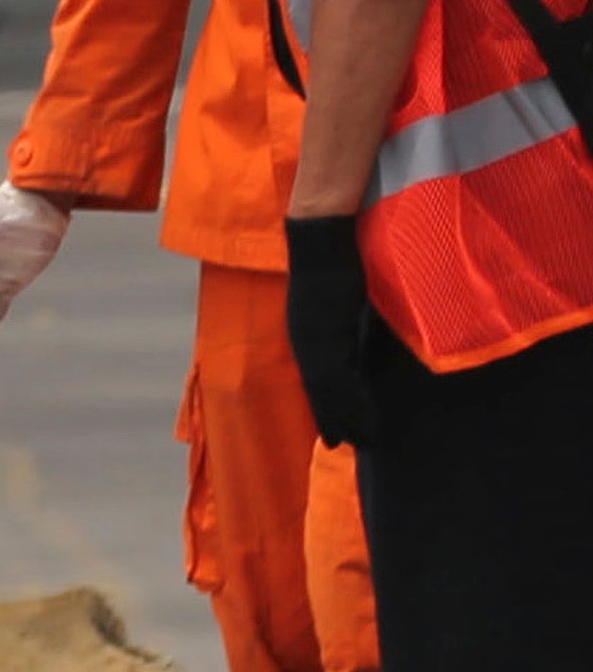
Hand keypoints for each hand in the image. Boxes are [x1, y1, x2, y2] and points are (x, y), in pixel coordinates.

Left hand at [285, 214, 382, 449]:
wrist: (324, 226)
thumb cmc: (340, 256)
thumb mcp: (344, 296)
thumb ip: (349, 319)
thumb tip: (366, 336)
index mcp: (307, 330)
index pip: (317, 379)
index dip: (326, 407)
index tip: (337, 432)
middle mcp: (304, 336)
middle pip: (319, 391)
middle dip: (336, 419)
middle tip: (354, 444)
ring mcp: (313, 333)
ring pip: (327, 390)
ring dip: (347, 417)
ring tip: (365, 440)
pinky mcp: (327, 328)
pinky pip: (337, 374)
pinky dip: (351, 401)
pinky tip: (363, 417)